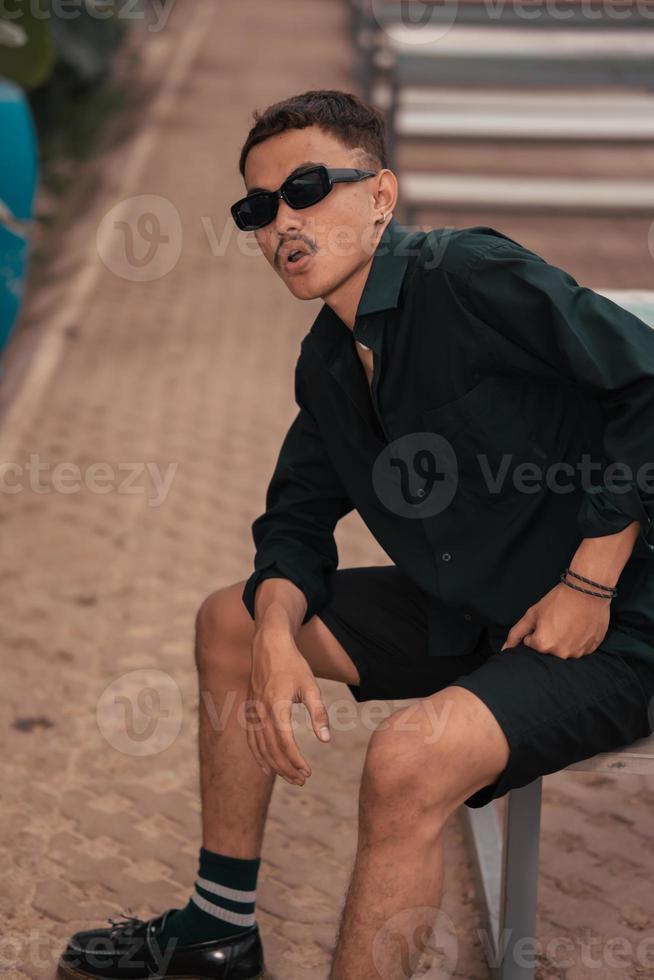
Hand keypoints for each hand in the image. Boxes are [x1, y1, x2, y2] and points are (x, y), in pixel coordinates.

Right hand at [246, 624, 330, 785]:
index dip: (296, 760)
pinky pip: (251, 738)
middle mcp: (260, 711)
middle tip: (302, 781)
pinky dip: (258, 755)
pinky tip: (266, 767)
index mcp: (276, 706)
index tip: (308, 773)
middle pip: (272, 749)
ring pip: (260, 747)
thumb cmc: (293, 664)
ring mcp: (252, 711)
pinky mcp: (249, 710)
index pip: (285, 743)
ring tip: (290, 778)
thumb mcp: (311, 686)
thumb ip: (318, 713)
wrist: (269, 645)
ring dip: (274, 765)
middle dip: (287, 768)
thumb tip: (326, 740)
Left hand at [500, 582, 610, 658]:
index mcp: (543, 645)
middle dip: (549, 637)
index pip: (530, 643)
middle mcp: (560, 654)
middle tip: (558, 620)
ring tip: (570, 622)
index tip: (546, 618)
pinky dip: (578, 640)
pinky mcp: (591, 649)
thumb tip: (504, 650)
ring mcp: (577, 653)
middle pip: (547, 649)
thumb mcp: (532, 614)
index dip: (536, 629)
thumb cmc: (558, 600)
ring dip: (564, 639)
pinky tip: (580, 626)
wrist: (588, 591)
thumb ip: (516, 633)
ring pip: (564, 649)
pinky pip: (580, 649)